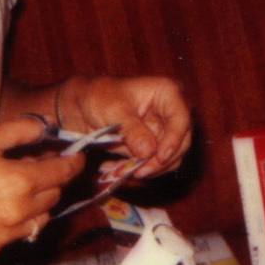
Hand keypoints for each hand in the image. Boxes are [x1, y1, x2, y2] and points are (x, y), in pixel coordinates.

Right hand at [0, 119, 85, 260]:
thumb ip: (20, 131)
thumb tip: (45, 127)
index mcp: (19, 182)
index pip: (62, 174)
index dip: (73, 163)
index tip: (77, 158)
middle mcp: (17, 213)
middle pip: (53, 196)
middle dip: (52, 180)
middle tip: (36, 166)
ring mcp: (4, 237)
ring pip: (39, 220)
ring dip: (37, 203)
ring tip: (17, 188)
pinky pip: (16, 235)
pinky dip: (16, 221)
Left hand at [59, 75, 191, 178]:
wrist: (82, 106)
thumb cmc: (98, 96)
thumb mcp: (112, 109)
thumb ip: (132, 129)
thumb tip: (149, 151)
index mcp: (168, 92)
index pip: (181, 118)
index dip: (174, 139)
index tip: (160, 157)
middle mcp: (172, 112)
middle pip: (182, 141)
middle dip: (162, 160)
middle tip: (138, 171)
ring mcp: (165, 130)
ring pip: (171, 157)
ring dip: (150, 169)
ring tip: (121, 171)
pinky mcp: (154, 146)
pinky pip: (156, 165)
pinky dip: (139, 170)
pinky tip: (116, 168)